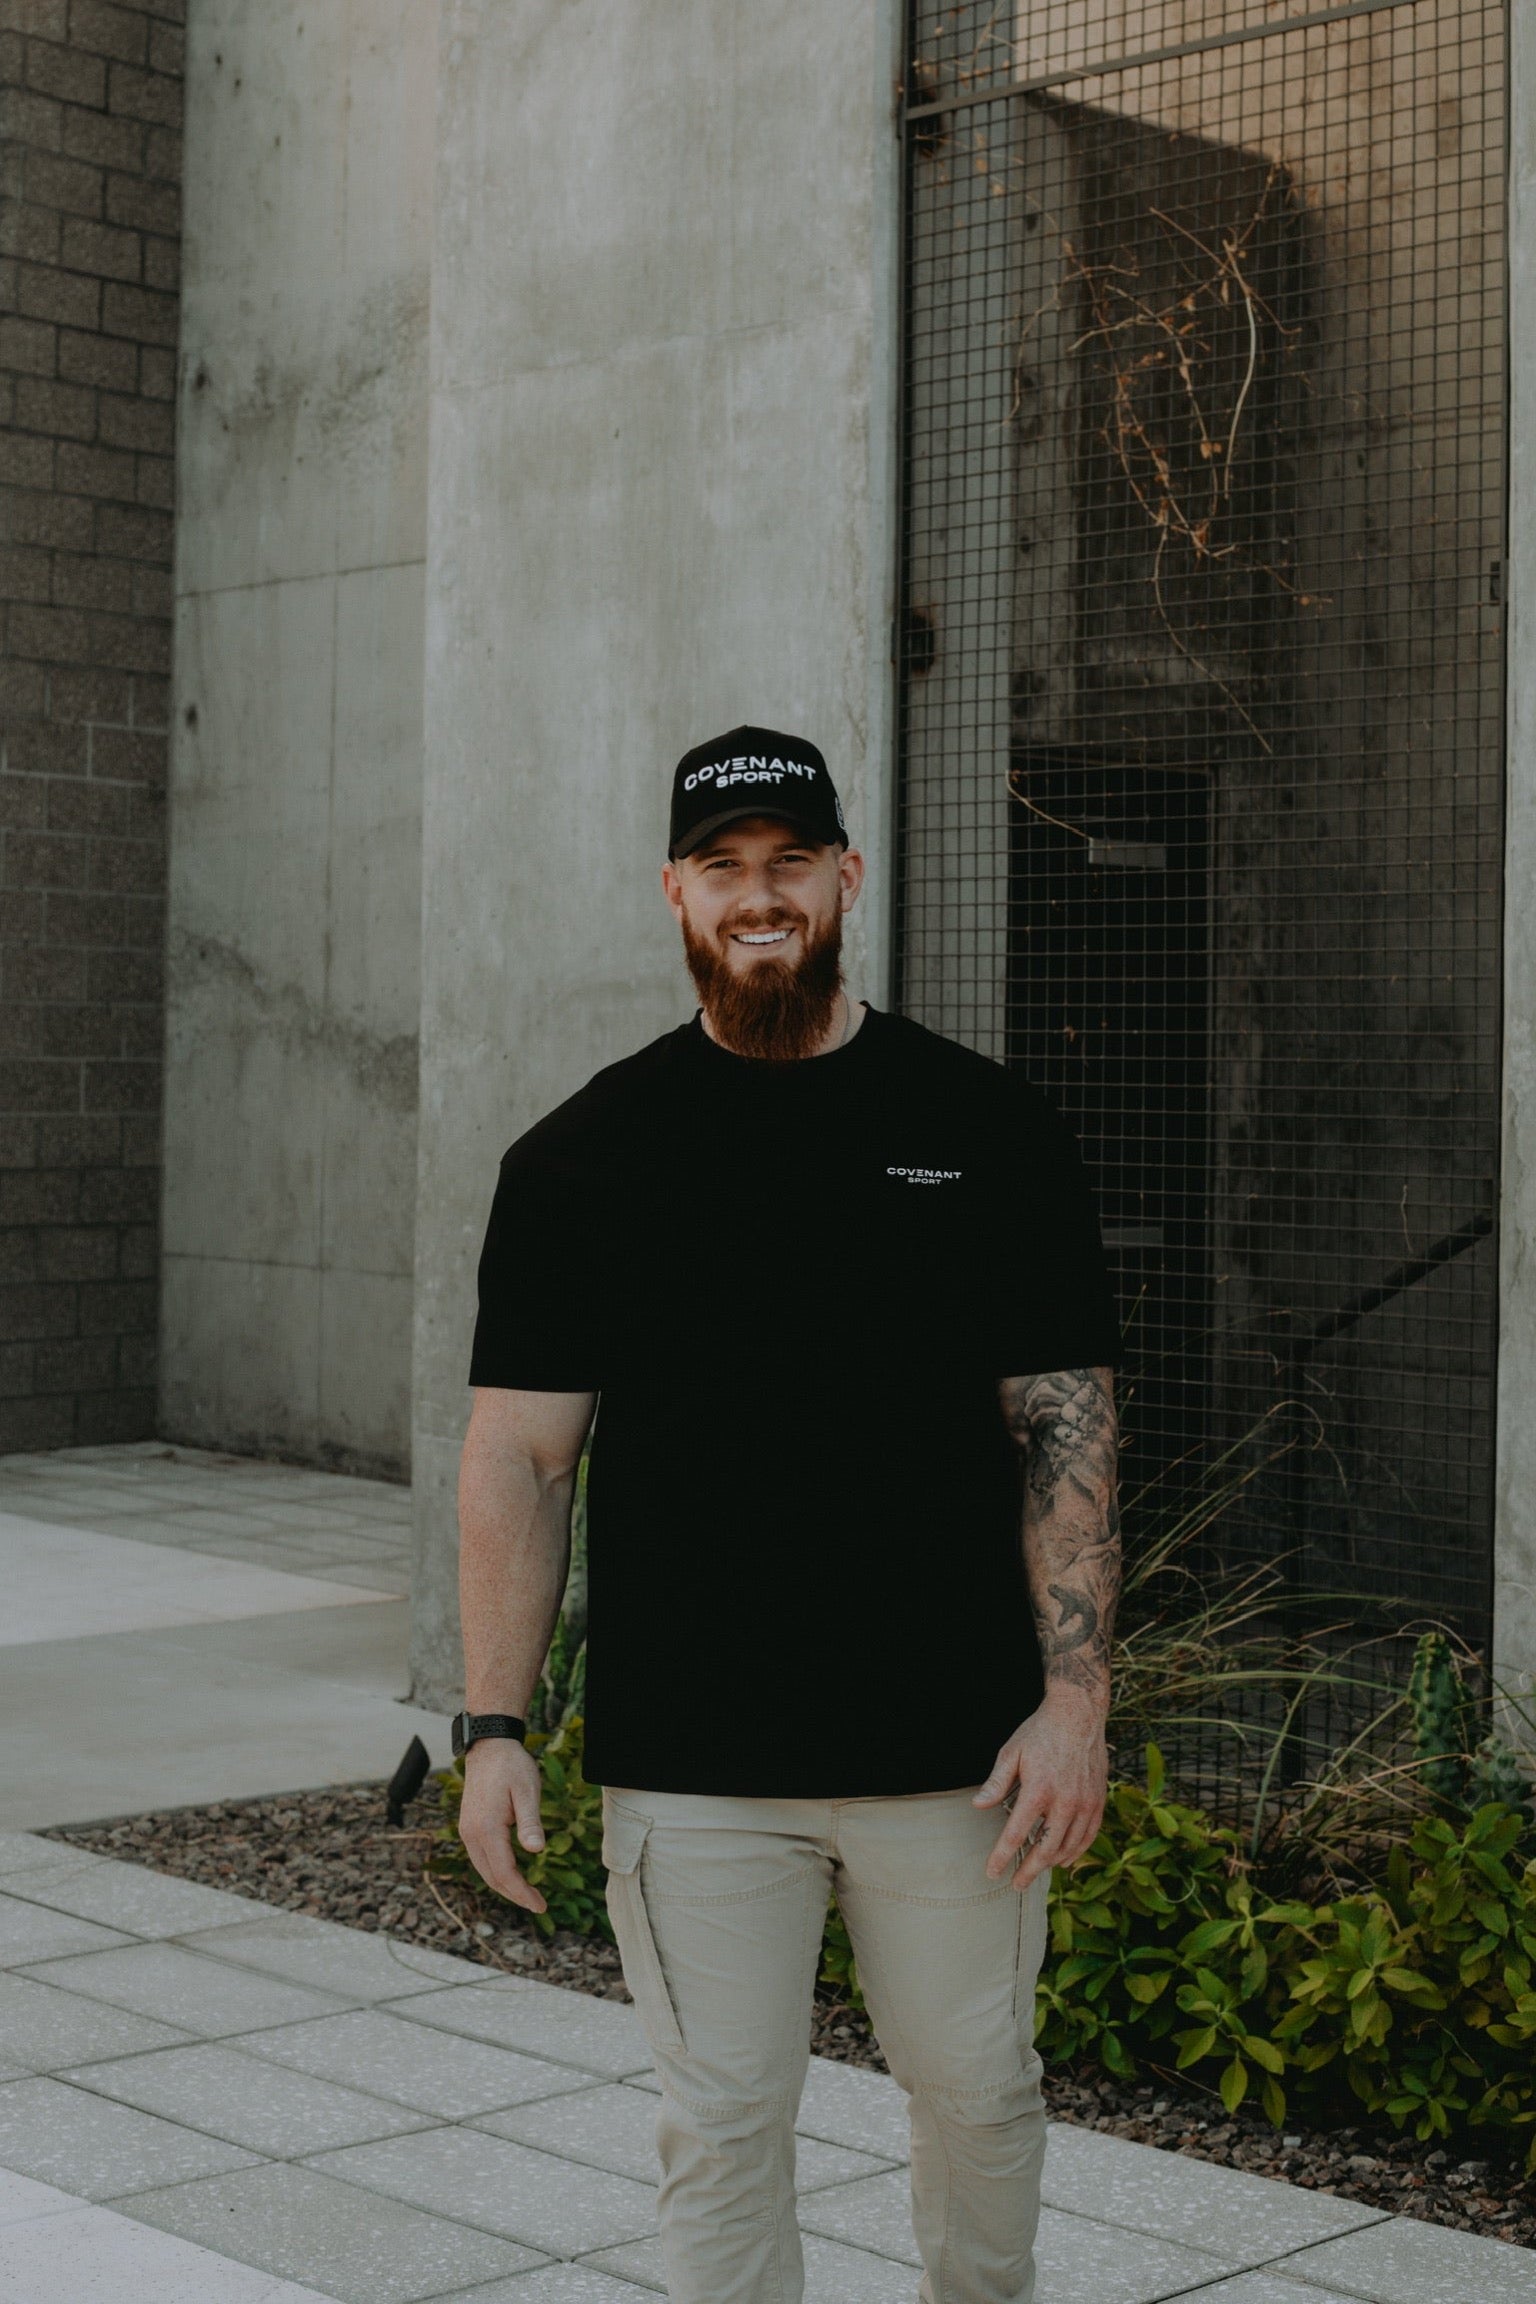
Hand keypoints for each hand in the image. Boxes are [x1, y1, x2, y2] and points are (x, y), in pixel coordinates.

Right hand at [457, 1738, 548, 1913]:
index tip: (540, 1906)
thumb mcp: (528, 1790)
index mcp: (486, 1828)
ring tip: (527, 1895)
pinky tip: (511, 1874)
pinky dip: (496, 1872)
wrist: (488, 1746)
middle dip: (514, 1895)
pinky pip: (481, 1859)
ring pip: (484, 1870)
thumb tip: (537, 1850)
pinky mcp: (469, 1826)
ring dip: (504, 1886)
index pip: (504, 1873)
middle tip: (538, 1905)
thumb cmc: (512, 1766)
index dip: (522, 1893)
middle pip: (492, 1877)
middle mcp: (471, 1834)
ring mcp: (467, 1831)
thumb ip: (531, 1821)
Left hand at [972, 1690, 1108, 1891]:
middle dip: (1028, 1871)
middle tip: (1015, 1885)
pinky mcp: (1098, 1802)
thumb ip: (996, 1782)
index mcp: (1038, 1790)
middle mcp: (1064, 1802)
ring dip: (1050, 1864)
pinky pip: (1088, 1837)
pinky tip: (1063, 1860)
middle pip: (1044, 1850)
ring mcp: (1084, 1804)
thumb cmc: (1040, 1732)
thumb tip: (978, 1806)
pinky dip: (1075, 1852)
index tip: (992, 1872)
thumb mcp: (1012, 1752)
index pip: (1016, 1834)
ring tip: (1034, 1872)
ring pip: (1067, 1847)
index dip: (1002, 1857)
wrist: (1078, 1714)